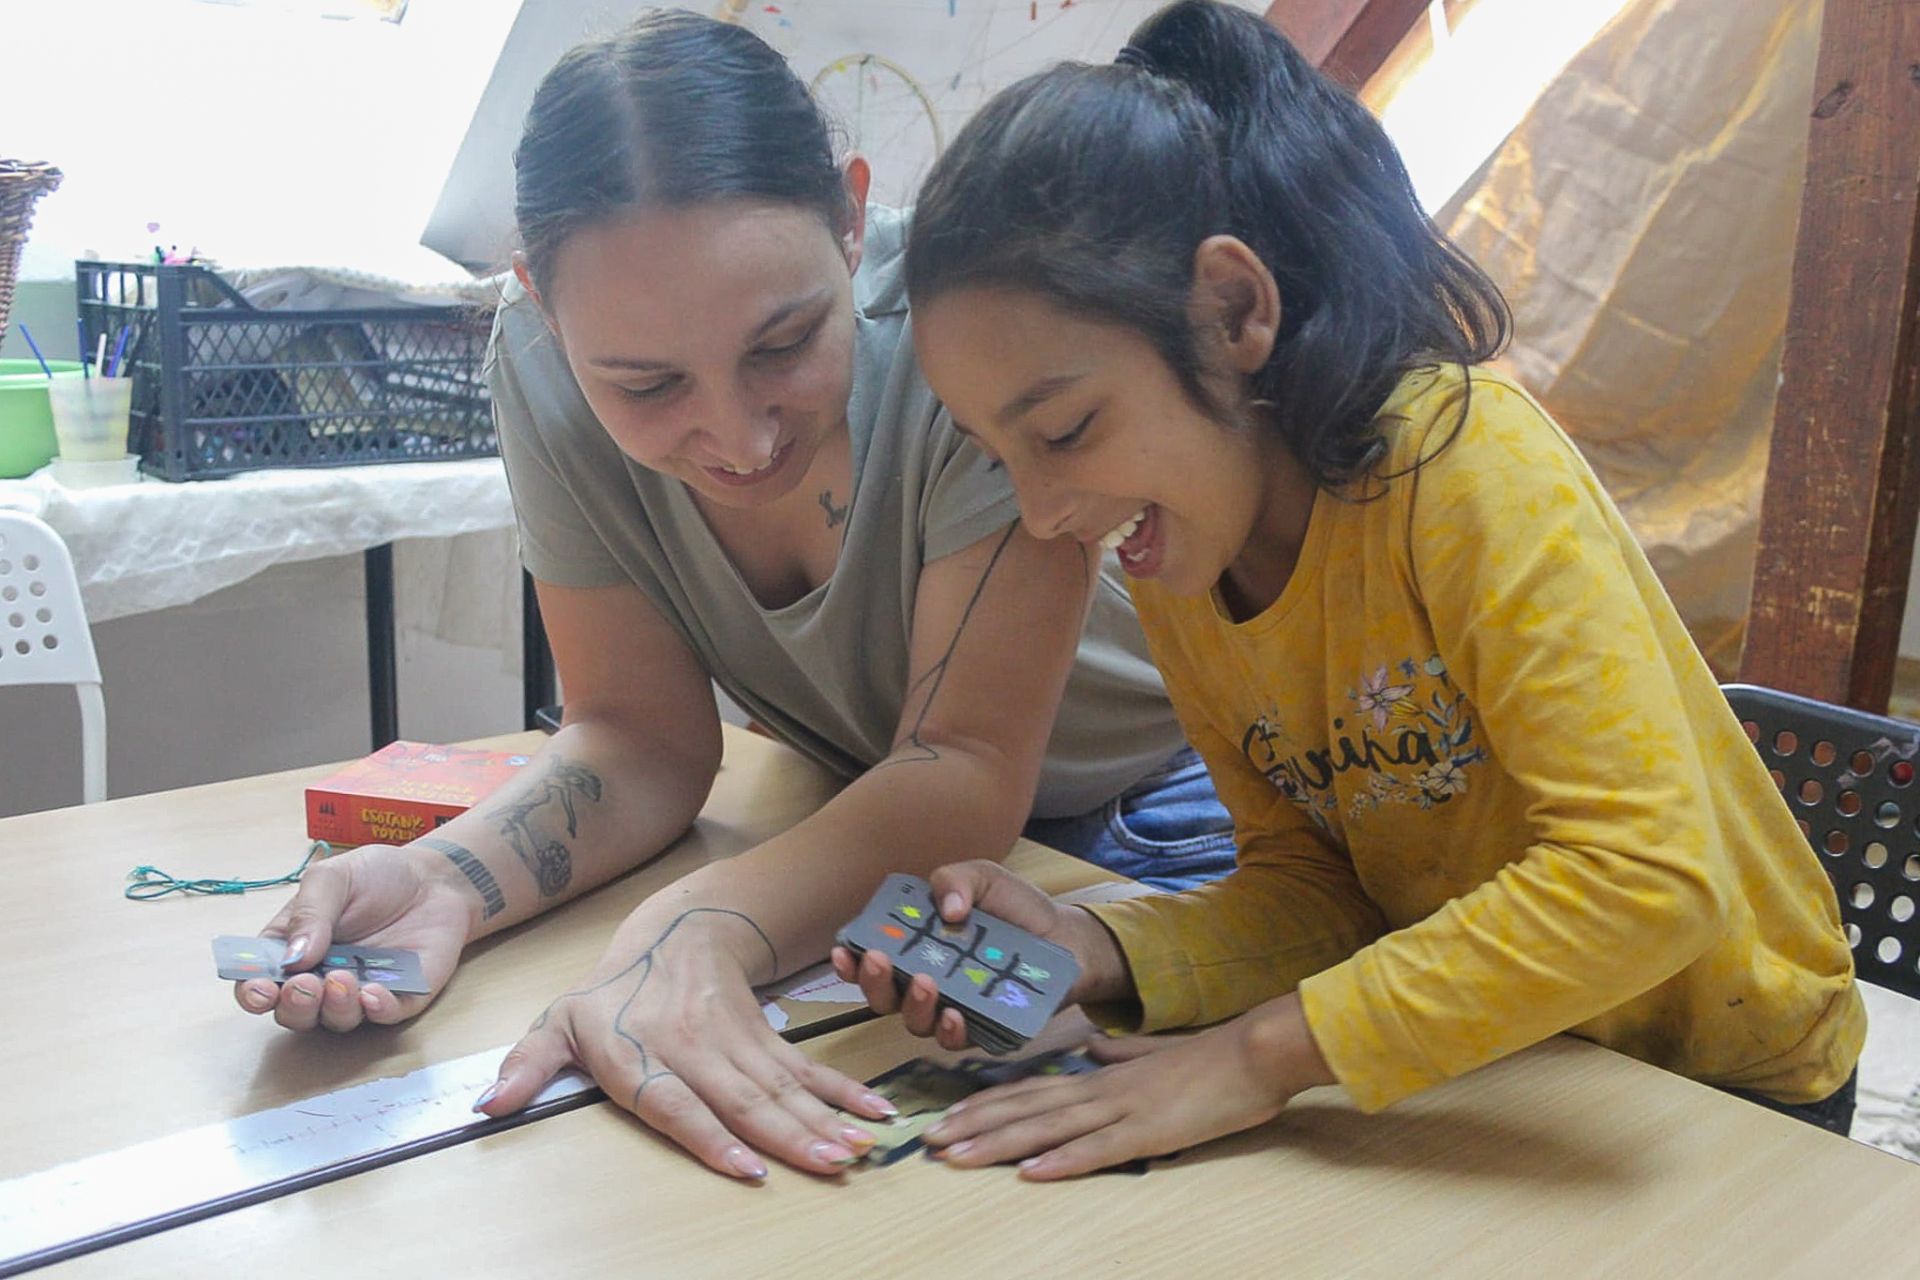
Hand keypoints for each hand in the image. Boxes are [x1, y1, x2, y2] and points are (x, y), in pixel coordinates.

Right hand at [232, 842, 471, 1031]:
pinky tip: (374, 994)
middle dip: (295, 1006)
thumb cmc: (376, 876)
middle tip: (304, 986)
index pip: (260, 982)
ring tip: (341, 980)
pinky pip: (386, 1016)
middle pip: (296, 1012)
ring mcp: (361, 991)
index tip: (261, 989)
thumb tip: (292, 957)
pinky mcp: (401, 996)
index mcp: (294, 950)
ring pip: (338, 1021)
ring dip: (334, 1008)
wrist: (433, 878)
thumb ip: (309, 913)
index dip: (253, 993)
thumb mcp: (332, 879)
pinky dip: (377, 1010)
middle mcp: (322, 978)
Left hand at [477, 907, 898, 1179]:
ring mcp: (735, 1040)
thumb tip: (486, 1106)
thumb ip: (527, 1064)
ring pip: (781, 1085)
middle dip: (791, 1135)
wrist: (677, 930)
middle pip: (744, 1097)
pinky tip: (873, 1113)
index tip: (747, 1167)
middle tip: (832, 1165)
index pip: (676, 1100)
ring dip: (823, 1118)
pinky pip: (804, 1068)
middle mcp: (691, 1047)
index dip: (711, 1134)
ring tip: (857, 1149)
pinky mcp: (765, 1034)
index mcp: (639, 1052)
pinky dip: (841, 1091)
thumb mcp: (559, 1022)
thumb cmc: (611, 994)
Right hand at [829, 859, 1119, 1050]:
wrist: (1068, 938)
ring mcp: (951, 1010)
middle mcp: (926, 984)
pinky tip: (955, 1016)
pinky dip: (950, 1031)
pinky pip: (957, 1041)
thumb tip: (946, 907)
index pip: (873, 961)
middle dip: (875, 983)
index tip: (845, 951)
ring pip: (915, 1022)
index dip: (852, 962)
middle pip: (884, 997)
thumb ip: (956, 879)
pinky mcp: (983, 1032)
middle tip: (881, 961)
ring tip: (926, 983)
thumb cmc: (1017, 909)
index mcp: (917, 948)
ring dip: (913, 1005)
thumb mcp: (984, 878)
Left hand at [923, 993, 1331, 1178]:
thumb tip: (1098, 1050)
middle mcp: (1102, 1088)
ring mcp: (1123, 1109)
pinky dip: (1062, 1161)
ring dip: (999, 1143)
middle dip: (975, 1125)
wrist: (1254, 1051)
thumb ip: (1124, 1052)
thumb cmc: (1211, 1058)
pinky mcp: (1149, 1131)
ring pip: (1049, 1126)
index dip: (986, 1103)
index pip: (1032, 1088)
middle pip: (1026, 1107)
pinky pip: (1098, 1149)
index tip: (948, 1116)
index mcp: (1103, 1075)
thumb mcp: (1156, 1052)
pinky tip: (1031, 1173)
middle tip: (931, 1141)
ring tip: (958, 1157)